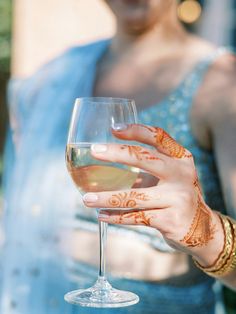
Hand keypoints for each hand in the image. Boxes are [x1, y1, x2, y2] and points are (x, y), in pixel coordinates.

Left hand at [83, 124, 221, 259]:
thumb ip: (148, 164)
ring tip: (86, 199)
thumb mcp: (171, 175)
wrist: (202, 228)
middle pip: (145, 158)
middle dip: (117, 153)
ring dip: (107, 198)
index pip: (158, 137)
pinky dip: (116, 217)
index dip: (136, 130)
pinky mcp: (171, 220)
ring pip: (134, 196)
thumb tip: (109, 155)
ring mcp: (177, 198)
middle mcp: (181, 174)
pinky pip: (136, 217)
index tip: (114, 128)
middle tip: (94, 151)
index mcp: (181, 158)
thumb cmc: (177, 195)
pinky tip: (102, 216)